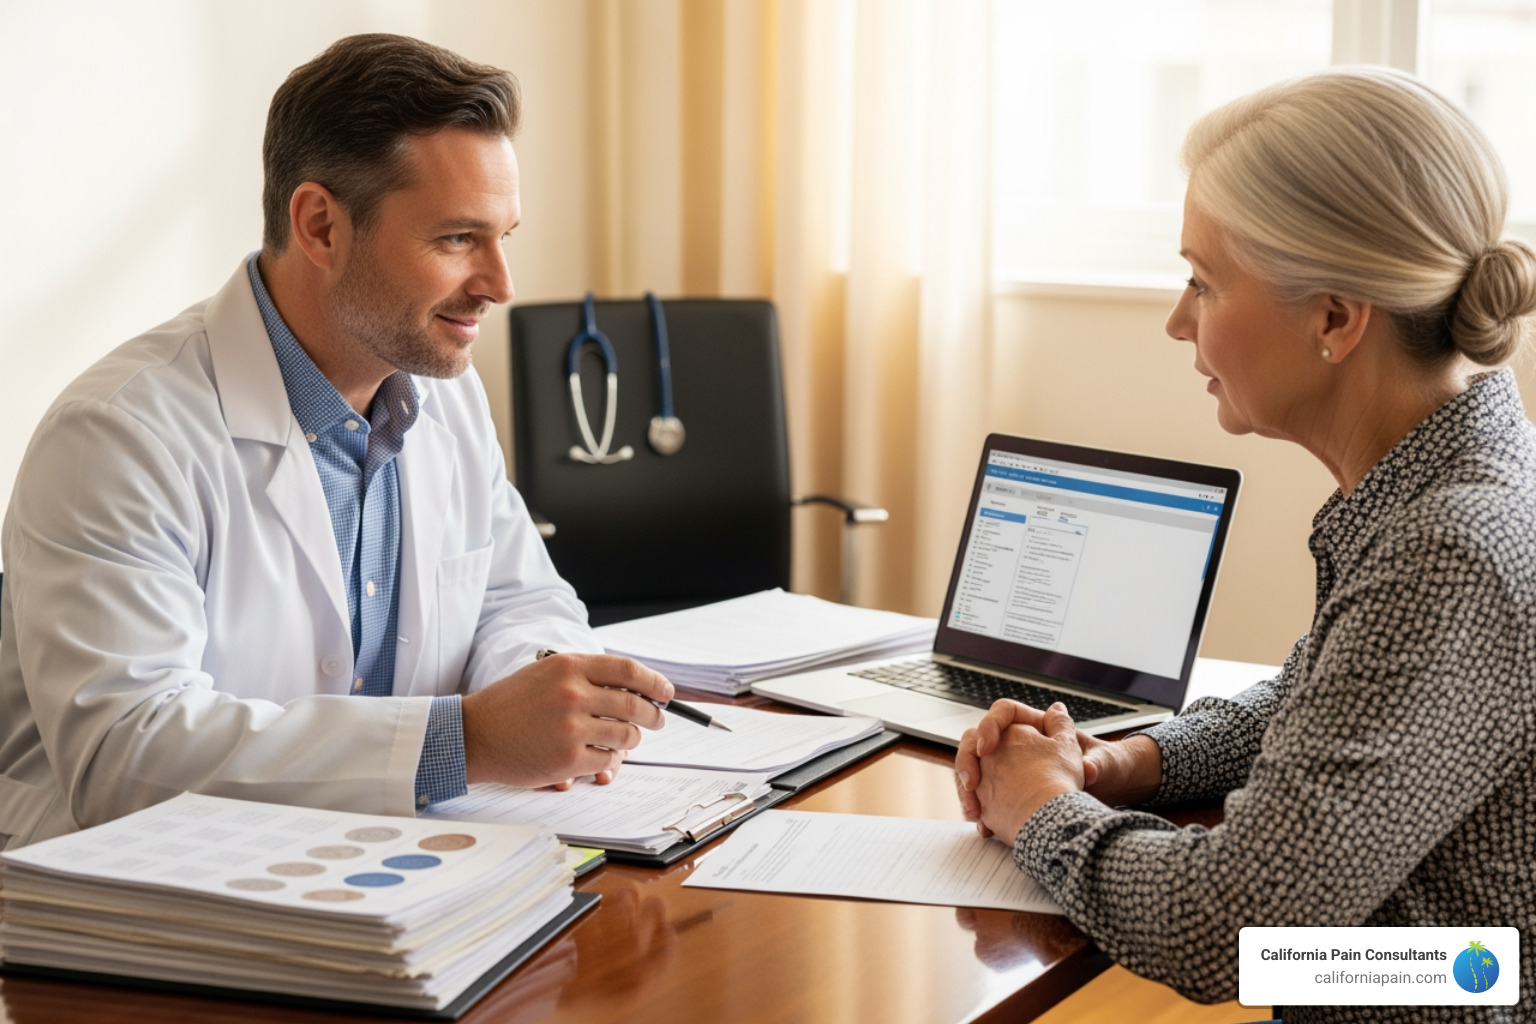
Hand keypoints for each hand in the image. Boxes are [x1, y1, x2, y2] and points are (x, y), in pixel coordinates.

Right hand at [461, 653, 673, 788]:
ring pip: (626, 735)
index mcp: (569, 666)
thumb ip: (586, 676)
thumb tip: (634, 687)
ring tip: (625, 740)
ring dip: (631, 740)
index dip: (654, 682)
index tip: (666, 692)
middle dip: (653, 715)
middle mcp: (573, 694)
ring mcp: (571, 728)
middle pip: (635, 704)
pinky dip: (610, 762)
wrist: (473, 735)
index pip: (628, 670)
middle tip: (657, 720)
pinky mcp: (568, 759)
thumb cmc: (511, 704)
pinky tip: (603, 759)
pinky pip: (608, 761)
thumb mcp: (546, 673)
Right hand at [956, 699, 1162, 836]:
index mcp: (1038, 726)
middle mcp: (1018, 743)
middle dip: (967, 762)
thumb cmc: (1104, 769)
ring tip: (975, 813)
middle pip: (977, 741)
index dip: (990, 726)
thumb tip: (1090, 762)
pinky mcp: (1004, 791)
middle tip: (971, 784)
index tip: (988, 749)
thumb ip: (1094, 758)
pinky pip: (981, 795)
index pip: (1003, 713)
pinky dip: (978, 808)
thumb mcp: (1103, 761)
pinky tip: (984, 826)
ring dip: (967, 791)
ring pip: (973, 770)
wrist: (1103, 794)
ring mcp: (1006, 767)